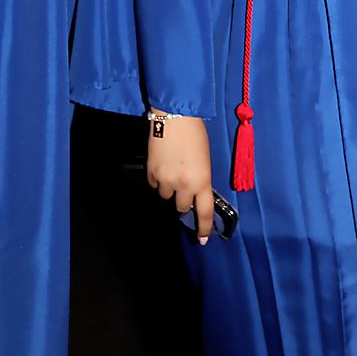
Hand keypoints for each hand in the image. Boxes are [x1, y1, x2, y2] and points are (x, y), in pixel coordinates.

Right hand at [146, 114, 214, 243]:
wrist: (174, 115)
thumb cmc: (195, 133)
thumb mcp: (205, 158)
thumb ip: (201, 176)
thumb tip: (194, 188)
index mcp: (202, 181)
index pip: (204, 212)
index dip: (204, 227)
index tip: (202, 239)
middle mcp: (184, 185)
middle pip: (182, 207)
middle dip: (183, 200)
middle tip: (183, 186)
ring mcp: (166, 180)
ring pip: (165, 196)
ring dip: (169, 188)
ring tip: (171, 168)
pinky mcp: (151, 172)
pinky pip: (154, 184)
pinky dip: (158, 178)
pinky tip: (162, 163)